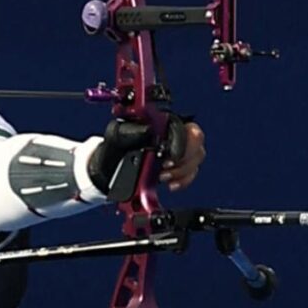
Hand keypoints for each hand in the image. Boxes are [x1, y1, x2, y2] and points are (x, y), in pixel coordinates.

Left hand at [88, 114, 205, 194]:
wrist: (110, 168)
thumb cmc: (114, 148)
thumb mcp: (117, 136)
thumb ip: (129, 131)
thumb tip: (146, 130)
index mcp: (162, 122)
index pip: (186, 129)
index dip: (181, 144)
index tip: (169, 157)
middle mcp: (174, 134)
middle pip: (197, 142)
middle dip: (184, 159)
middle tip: (165, 169)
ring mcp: (178, 151)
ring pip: (196, 158)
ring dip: (182, 172)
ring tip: (163, 178)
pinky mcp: (178, 168)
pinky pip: (190, 174)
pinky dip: (182, 181)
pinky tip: (170, 184)